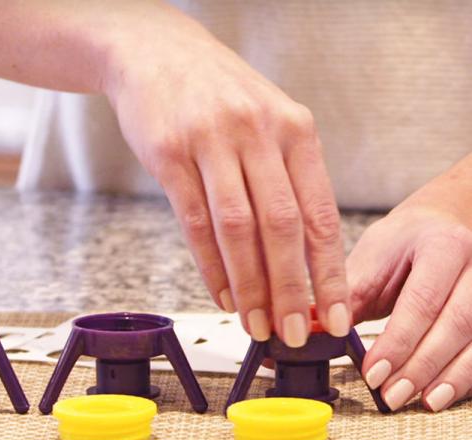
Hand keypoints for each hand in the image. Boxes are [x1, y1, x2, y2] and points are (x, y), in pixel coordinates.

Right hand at [102, 9, 349, 346]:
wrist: (156, 54)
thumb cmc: (217, 97)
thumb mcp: (267, 121)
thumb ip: (287, 178)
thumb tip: (304, 256)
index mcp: (294, 129)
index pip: (319, 213)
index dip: (330, 271)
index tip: (336, 314)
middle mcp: (257, 132)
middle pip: (281, 227)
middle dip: (290, 289)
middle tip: (291, 332)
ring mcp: (210, 141)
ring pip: (237, 229)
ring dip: (249, 285)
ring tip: (255, 324)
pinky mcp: (169, 154)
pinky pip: (194, 221)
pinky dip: (210, 266)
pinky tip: (222, 293)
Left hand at [348, 155, 471, 410]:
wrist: (441, 226)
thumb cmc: (401, 246)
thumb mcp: (370, 261)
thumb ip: (346, 297)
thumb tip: (309, 333)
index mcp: (441, 245)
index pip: (421, 300)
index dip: (398, 342)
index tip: (372, 373)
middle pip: (457, 323)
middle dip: (421, 365)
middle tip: (392, 395)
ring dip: (449, 377)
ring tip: (420, 401)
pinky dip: (464, 376)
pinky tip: (440, 394)